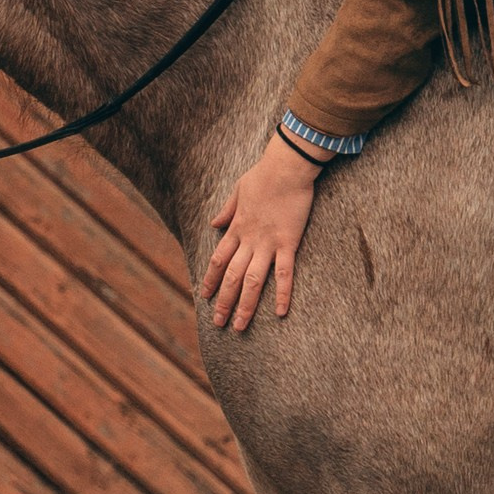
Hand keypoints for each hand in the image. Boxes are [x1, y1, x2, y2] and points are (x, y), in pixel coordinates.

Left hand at [200, 133, 326, 331]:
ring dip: (245, 305)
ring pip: (253, 281)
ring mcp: (268, 243)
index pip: (218, 260)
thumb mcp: (238, 191)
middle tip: (218, 323)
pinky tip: (282, 313)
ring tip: (239, 326)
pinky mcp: (288, 242)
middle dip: (223, 301)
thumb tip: (214, 224)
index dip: (210, 279)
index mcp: (236, 228)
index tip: (204, 296)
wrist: (285, 167)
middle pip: (232, 277)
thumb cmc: (263, 175)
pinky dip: (283, 293)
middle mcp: (249, 240)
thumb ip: (226, 211)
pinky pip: (284, 273)